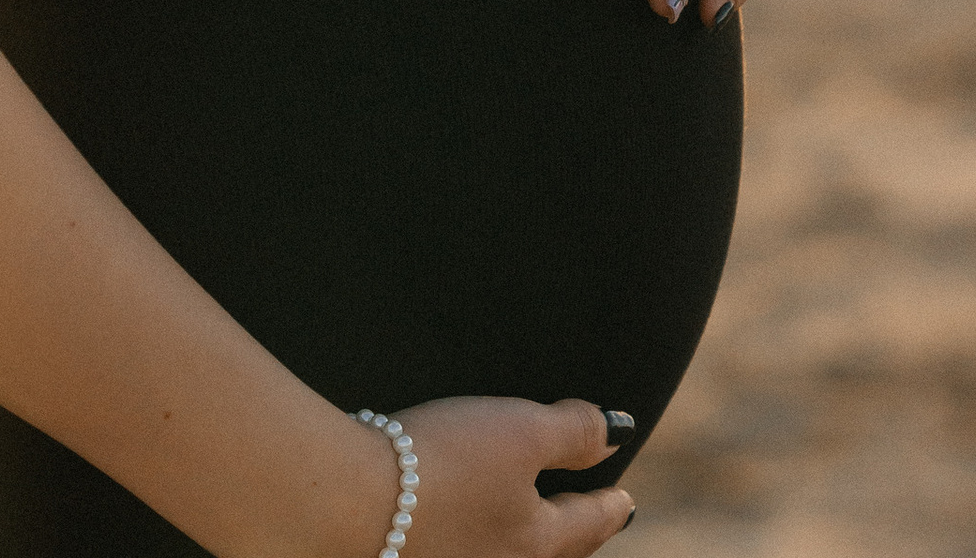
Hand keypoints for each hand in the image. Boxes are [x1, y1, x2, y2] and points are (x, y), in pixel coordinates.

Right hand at [371, 397, 635, 557]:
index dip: (609, 504)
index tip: (626, 499)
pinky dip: (485, 540)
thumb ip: (574, 430)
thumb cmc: (441, 463)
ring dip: (532, 541)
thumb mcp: (519, 431)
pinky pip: (469, 552)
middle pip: (554, 553)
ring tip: (539, 528)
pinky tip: (470, 528)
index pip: (587, 522)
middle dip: (576, 535)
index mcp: (536, 543)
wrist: (349, 502)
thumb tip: (617, 434)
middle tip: (596, 520)